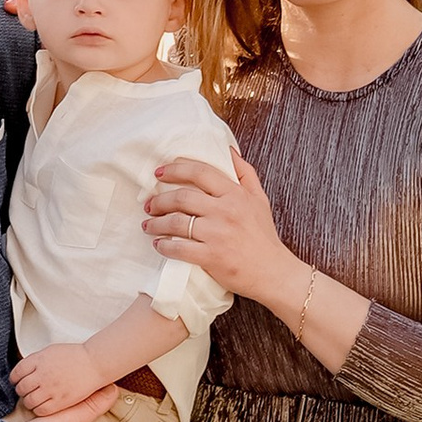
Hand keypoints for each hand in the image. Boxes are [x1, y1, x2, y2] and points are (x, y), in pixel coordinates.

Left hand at [12, 344, 115, 419]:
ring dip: (28, 401)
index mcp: (38, 360)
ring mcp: (50, 389)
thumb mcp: (50, 351)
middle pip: (21, 388)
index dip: (14, 378)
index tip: (17, 381)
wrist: (94, 364)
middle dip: (21, 390)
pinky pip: (40, 410)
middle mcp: (42, 375)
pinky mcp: (59, 401)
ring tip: (34, 398)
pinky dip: (38, 409)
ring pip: (28, 401)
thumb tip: (24, 371)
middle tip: (26, 391)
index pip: (17, 372)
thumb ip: (36, 361)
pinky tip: (42, 405)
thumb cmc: (75, 356)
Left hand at [141, 150, 283, 302]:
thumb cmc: (263, 236)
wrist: (273, 272)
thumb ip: (245, 173)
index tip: (158, 173)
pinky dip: (165, 245)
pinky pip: (179, 248)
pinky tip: (159, 244)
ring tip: (148, 225)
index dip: (175, 169)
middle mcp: (226, 210)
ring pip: (176, 222)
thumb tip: (228, 149)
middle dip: (159, 199)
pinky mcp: (212, 256)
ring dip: (156, 223)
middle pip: (182, 197)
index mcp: (236, 194)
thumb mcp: (259, 199)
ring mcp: (218, 234)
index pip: (200, 173)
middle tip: (149, 204)